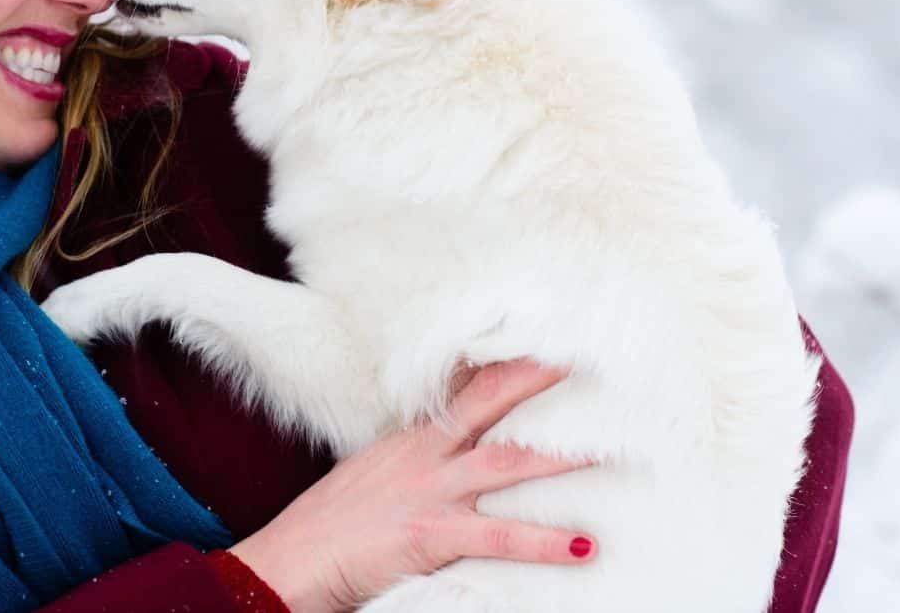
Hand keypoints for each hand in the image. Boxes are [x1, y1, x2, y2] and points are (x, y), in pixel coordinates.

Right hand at [228, 358, 594, 612]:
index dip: (505, 363)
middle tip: (585, 356)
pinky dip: (544, 541)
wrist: (289, 562)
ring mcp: (429, 491)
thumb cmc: (329, 528)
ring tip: (610, 449)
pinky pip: (498, 535)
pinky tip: (583, 545)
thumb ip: (413, 462)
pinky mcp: (429, 533)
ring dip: (561, 456)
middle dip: (538, 377)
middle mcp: (424, 456)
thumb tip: (446, 455)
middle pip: (490, 403)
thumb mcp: (374, 478)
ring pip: (506, 462)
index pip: (466, 388)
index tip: (543, 337)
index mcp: (412, 441)